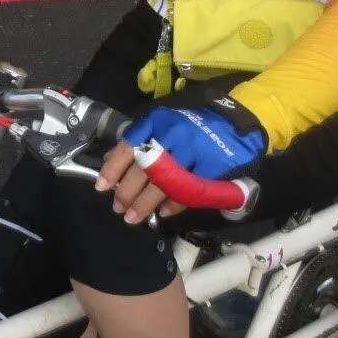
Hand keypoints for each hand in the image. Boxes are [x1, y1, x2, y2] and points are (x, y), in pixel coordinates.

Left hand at [98, 98, 266, 223]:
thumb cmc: (191, 123)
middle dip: (127, 192)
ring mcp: (193, 152)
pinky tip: (162, 213)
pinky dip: (173, 204)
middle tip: (118, 208)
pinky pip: (188, 191)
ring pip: (163, 183)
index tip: (102, 187)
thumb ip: (139, 140)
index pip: (129, 146)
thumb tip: (110, 161)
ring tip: (133, 218)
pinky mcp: (212, 167)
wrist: (235, 119)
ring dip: (145, 204)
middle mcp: (172, 136)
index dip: (113, 168)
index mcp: (156, 123)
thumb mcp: (161, 123)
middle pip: (143, 169)